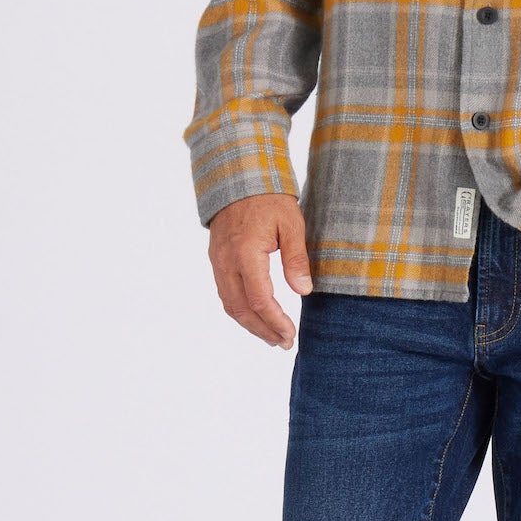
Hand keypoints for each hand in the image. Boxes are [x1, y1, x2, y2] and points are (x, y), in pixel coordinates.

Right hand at [208, 192, 310, 347]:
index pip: (259, 299)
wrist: (240, 177)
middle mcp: (226, 261)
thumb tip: (304, 291)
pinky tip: (256, 317)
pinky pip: (225, 293)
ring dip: (250, 324)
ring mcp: (218, 261)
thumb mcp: (291, 224)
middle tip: (283, 343)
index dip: (275, 321)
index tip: (291, 334)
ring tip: (272, 337)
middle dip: (263, 330)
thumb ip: (296, 258)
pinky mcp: (217, 260)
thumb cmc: (269, 199)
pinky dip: (240, 310)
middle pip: (241, 308)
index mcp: (246, 253)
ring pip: (230, 304)